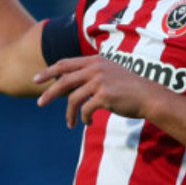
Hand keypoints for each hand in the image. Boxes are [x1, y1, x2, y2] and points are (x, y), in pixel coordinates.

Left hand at [34, 56, 161, 127]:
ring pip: (72, 99)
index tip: (36, 80)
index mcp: (95, 61)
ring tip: (69, 123)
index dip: (49, 71)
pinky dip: (84, 118)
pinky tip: (87, 123)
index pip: (65, 63)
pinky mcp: (104, 96)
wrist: (149, 96)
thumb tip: (69, 86)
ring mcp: (100, 81)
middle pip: (63, 80)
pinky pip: (85, 110)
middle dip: (49, 93)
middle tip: (40, 104)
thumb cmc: (129, 88)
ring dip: (69, 114)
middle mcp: (96, 68)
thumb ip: (91, 75)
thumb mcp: (109, 74)